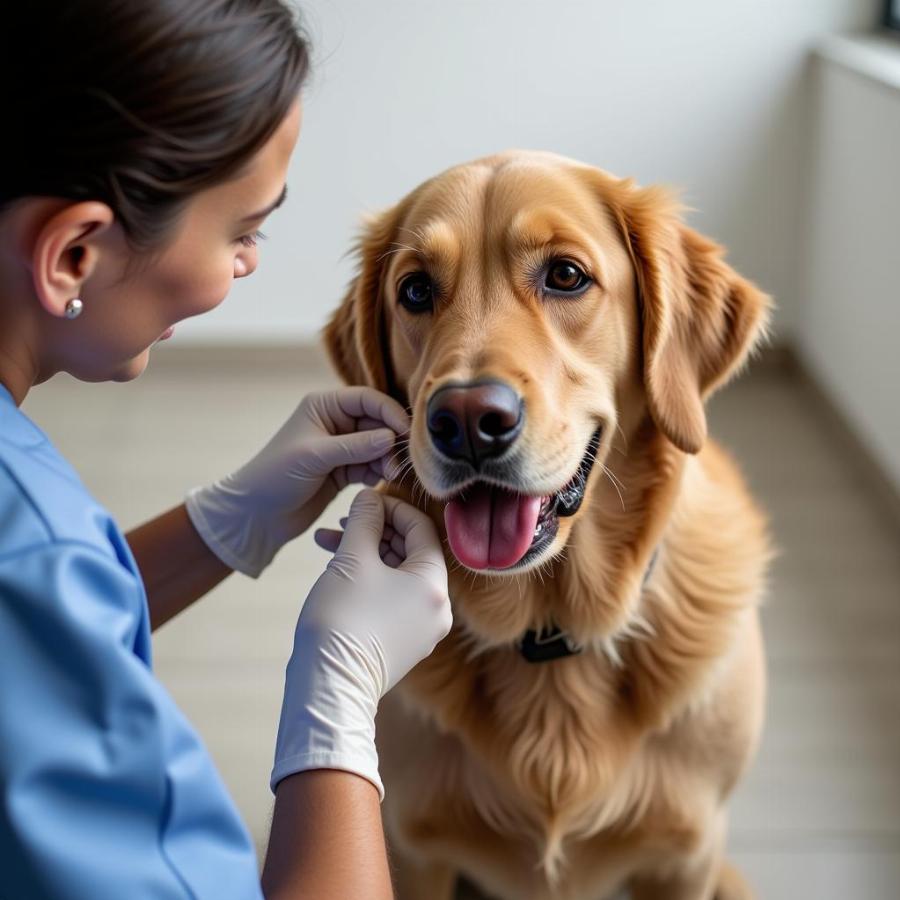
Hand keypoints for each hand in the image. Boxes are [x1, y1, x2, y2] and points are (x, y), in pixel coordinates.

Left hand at [185, 387, 407, 576]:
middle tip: (402, 460)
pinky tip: (384, 481)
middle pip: (377, 422)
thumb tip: (391, 437)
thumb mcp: (315, 456)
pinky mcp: (345, 471)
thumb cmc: (275, 476)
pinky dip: (380, 472)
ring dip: (388, 458)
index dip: (389, 412)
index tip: (406, 431)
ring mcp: (342, 448)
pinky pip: (372, 466)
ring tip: (392, 474)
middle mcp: (335, 422)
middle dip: (391, 439)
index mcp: (323, 406)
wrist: (257, 515)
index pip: (366, 399)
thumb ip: (355, 446)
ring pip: (378, 446)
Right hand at [270, 489, 450, 798]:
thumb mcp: (352, 559)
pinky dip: (369, 580)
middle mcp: (437, 608)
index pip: (422, 529)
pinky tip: (337, 570)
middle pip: (411, 552)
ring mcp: (421, 629)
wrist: (328, 687)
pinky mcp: (403, 643)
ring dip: (367, 554)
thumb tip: (371, 497)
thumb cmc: (341, 619)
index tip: (365, 500)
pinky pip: (392, 599)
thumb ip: (365, 520)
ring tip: (329, 543)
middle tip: (344, 520)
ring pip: (397, 575)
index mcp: (434, 585)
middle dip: (375, 532)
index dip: (392, 508)